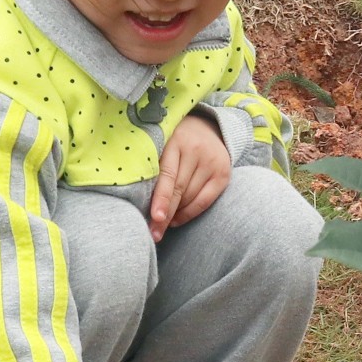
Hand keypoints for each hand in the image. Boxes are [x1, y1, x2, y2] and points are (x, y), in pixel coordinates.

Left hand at [150, 113, 230, 240]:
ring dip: (175, 215)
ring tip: (161, 224)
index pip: (168, 175)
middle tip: (153, 234)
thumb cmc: (175, 140)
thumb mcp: (162, 143)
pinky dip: (189, 214)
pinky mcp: (223, 174)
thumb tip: (138, 201)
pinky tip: (177, 220)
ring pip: (190, 198)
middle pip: (179, 190)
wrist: (207, 127)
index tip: (155, 218)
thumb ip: (153, 164)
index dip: (161, 198)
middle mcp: (197, 150)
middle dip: (165, 215)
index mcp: (176, 140)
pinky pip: (205, 201)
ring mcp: (212, 162)